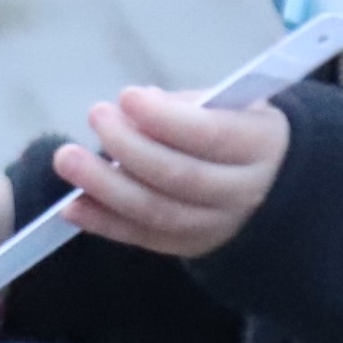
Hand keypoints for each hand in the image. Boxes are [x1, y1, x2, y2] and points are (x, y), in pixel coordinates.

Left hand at [52, 85, 290, 258]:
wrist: (273, 183)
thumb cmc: (238, 129)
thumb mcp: (230, 106)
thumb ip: (187, 106)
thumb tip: (136, 109)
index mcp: (260, 146)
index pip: (211, 135)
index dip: (165, 118)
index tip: (126, 96)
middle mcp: (243, 193)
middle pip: (180, 176)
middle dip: (129, 147)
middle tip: (96, 115)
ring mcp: (216, 226)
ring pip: (157, 211)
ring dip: (106, 186)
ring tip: (68, 159)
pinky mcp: (189, 246)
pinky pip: (142, 237)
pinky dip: (103, 222)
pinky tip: (70, 206)